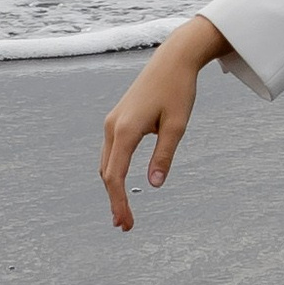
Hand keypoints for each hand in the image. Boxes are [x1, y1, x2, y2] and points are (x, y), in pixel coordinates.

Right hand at [99, 15, 227, 228]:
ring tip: (123, 211)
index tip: (125, 223)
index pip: (115, 176)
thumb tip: (153, 185)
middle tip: (126, 225)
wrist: (172, 59)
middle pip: (107, 173)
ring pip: (106, 163)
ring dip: (112, 188)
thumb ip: (163, 156)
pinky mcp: (117, 118)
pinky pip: (110, 152)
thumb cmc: (178, 90)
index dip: (118, 203)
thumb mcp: (177, 125)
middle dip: (114, 200)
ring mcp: (112, 121)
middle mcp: (113, 126)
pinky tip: (121, 183)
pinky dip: (113, 172)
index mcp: (126, 130)